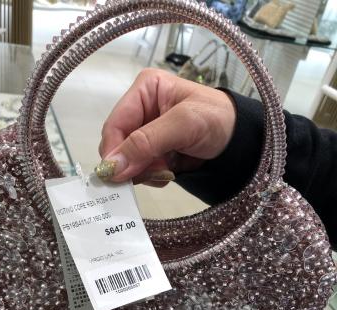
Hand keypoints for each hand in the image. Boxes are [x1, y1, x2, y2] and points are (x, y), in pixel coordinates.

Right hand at [97, 68, 235, 185]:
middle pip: (118, 145)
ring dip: (144, 171)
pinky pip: (141, 169)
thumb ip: (146, 143)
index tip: (116, 176)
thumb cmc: (217, 121)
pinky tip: (170, 172)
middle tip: (153, 172)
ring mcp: (147, 132)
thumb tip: (111, 167)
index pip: (115, 124)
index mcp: (145, 90)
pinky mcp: (155, 151)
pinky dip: (153, 175)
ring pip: (128, 161)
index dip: (113, 151)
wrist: (242, 142)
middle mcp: (141, 109)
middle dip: (133, 163)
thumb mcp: (183, 125)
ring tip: (167, 170)